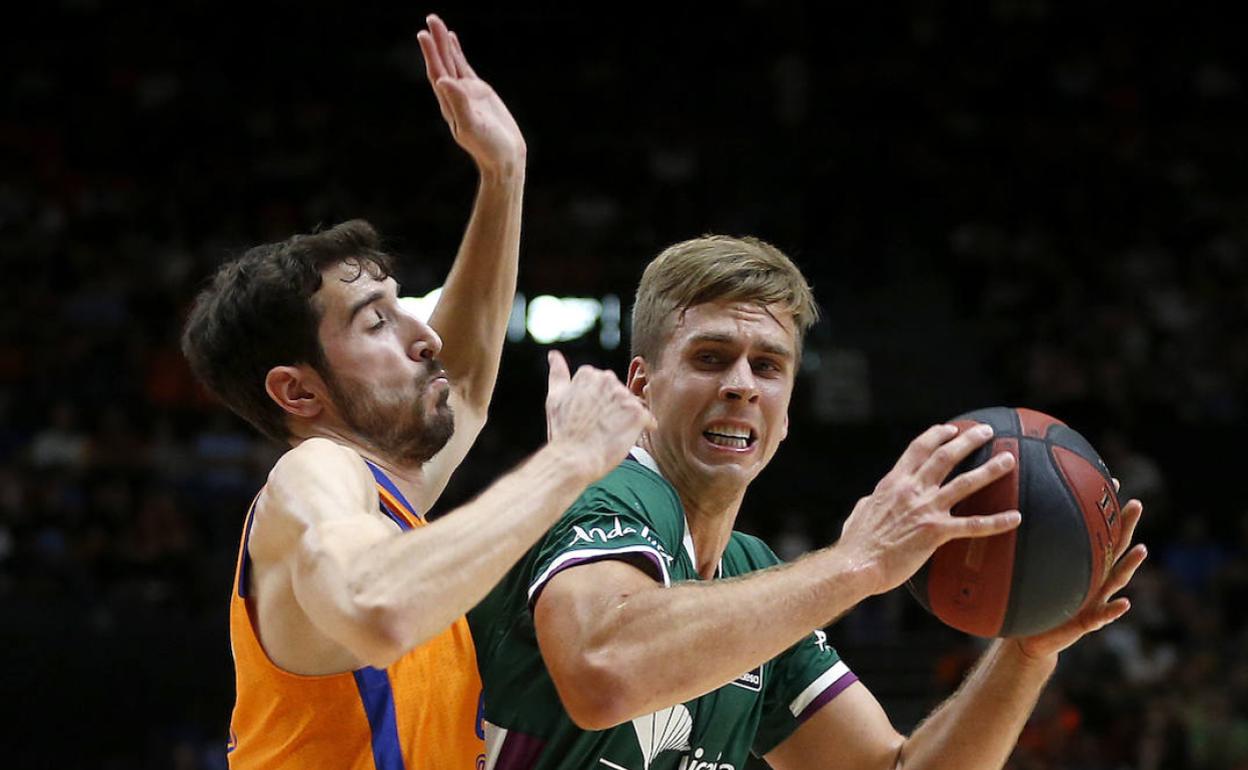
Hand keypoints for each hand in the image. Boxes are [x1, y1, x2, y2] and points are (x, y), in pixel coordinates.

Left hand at [417, 14, 525, 177]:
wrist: (505, 157)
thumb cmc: (489, 146)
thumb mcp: (473, 125)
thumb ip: (458, 103)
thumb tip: (442, 82)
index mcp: (449, 103)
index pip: (437, 73)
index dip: (431, 54)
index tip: (424, 35)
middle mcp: (454, 96)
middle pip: (443, 63)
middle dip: (437, 42)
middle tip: (431, 18)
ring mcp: (466, 92)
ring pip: (452, 62)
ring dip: (445, 44)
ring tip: (437, 22)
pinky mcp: (479, 92)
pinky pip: (464, 68)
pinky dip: (457, 53)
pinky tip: (453, 41)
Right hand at [544, 351, 653, 479]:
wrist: (573, 458)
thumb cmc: (563, 432)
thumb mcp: (555, 398)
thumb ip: (557, 373)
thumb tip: (553, 354)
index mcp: (588, 373)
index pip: (602, 385)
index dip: (596, 404)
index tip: (588, 417)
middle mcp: (607, 379)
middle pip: (619, 394)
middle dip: (613, 409)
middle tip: (598, 427)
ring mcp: (623, 395)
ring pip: (632, 407)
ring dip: (625, 420)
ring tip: (609, 434)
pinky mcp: (638, 413)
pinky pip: (648, 420)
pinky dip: (643, 429)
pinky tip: (627, 438)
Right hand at [838, 423, 1021, 595]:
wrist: (857, 564)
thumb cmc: (857, 542)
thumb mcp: (862, 509)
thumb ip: (876, 499)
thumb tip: (876, 497)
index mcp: (894, 482)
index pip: (918, 449)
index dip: (937, 435)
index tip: (951, 428)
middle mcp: (912, 489)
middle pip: (946, 456)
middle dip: (969, 440)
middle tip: (986, 431)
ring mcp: (926, 509)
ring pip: (965, 483)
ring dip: (989, 469)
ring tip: (1008, 459)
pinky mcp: (936, 532)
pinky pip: (972, 525)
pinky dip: (996, 521)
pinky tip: (1015, 517)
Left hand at [1013, 488, 1146, 660]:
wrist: (1032, 636)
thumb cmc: (1033, 598)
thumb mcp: (1029, 569)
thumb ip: (1024, 546)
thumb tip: (1002, 509)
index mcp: (1082, 564)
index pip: (1096, 530)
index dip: (1106, 509)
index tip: (1113, 482)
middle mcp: (1094, 578)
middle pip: (1114, 547)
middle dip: (1126, 526)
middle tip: (1136, 503)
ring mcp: (1094, 600)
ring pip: (1116, 579)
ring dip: (1130, 565)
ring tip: (1142, 549)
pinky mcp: (1087, 624)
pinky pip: (1102, 616)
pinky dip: (1114, 611)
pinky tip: (1124, 604)